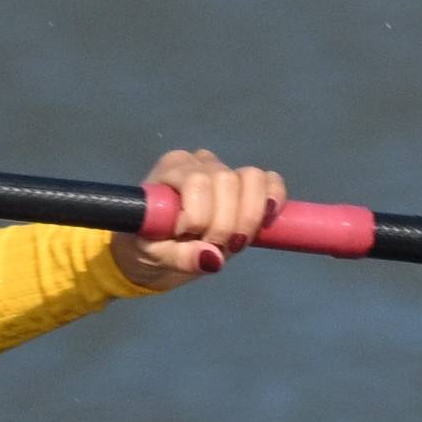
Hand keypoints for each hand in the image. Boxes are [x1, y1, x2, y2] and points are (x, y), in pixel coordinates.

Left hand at [114, 148, 287, 290]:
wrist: (155, 251)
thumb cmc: (148, 248)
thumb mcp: (154, 257)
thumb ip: (179, 257)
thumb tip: (213, 258)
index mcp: (170, 171)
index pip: (197, 182)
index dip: (200, 217)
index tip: (186, 239)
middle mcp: (197, 162)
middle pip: (227, 181)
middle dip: (225, 224)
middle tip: (213, 248)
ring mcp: (223, 170)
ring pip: (251, 179)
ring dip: (248, 217)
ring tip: (234, 242)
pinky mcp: (245, 183)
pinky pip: (270, 180)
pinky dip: (274, 199)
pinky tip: (265, 222)